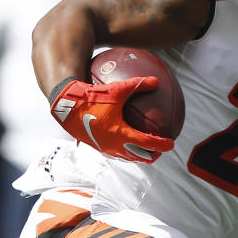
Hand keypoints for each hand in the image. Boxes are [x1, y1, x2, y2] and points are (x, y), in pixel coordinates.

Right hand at [50, 78, 173, 162]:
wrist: (65, 106)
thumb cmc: (92, 98)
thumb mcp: (117, 89)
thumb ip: (138, 85)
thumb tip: (156, 81)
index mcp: (121, 134)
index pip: (147, 143)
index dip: (161, 145)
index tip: (171, 143)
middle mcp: (113, 145)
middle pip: (138, 156)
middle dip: (151, 156)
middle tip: (160, 151)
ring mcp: (103, 147)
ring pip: (126, 157)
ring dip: (138, 156)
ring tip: (146, 151)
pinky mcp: (95, 145)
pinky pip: (114, 153)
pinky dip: (125, 151)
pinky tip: (125, 142)